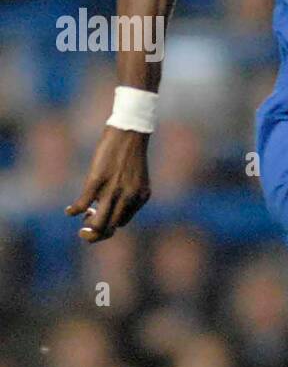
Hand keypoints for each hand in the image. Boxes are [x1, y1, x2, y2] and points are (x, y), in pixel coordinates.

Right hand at [65, 126, 150, 241]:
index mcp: (140, 198)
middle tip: (84, 230)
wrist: (129, 132)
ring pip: (98, 224)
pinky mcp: (97, 180)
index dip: (106, 223)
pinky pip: (83, 203)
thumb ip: (128, 193)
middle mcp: (129, 198)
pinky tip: (69, 211)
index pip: (121, 222)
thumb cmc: (130, 153)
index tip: (97, 214)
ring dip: (87, 230)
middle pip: (110, 229)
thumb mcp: (135, 177)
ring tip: (80, 227)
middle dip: (95, 235)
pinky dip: (74, 210)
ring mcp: (113, 190)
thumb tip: (106, 207)